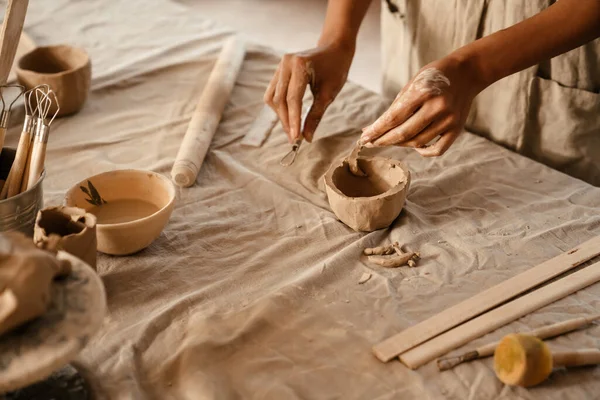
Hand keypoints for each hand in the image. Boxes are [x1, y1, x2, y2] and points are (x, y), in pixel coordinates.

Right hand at [264, 42, 353, 142]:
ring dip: (281, 116)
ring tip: (292, 130)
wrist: (334, 48)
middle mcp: (286, 64)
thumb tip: (306, 138)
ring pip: (272, 98)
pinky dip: (280, 107)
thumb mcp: (329, 94)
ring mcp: (280, 66)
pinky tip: (289, 118)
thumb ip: (315, 115)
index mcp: (300, 66)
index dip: (293, 120)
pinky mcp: (278, 71)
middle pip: (279, 100)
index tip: (297, 139)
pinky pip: (273, 93)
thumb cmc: (335, 69)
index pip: (293, 99)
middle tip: (294, 139)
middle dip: (286, 121)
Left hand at [359, 55, 483, 156]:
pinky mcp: (457, 129)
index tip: (363, 138)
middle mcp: (437, 107)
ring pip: (417, 143)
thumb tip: (371, 129)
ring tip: (391, 139)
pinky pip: (437, 150)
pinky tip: (415, 146)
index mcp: (422, 92)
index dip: (376, 130)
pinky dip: (423, 152)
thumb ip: (395, 107)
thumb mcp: (412, 84)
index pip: (393, 118)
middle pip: (403, 134)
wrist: (467, 73)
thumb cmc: (433, 77)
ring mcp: (449, 120)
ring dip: (401, 144)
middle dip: (383, 140)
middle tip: (371, 143)